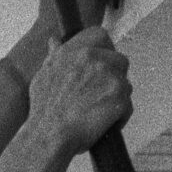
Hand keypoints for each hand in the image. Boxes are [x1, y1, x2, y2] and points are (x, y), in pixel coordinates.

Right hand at [27, 27, 131, 158]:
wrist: (49, 135)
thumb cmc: (44, 111)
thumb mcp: (44, 75)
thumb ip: (55, 55)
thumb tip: (55, 41)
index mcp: (75, 51)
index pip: (101, 36)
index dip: (105, 50)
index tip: (101, 64)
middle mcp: (94, 58)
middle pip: (120, 60)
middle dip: (114, 77)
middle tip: (99, 95)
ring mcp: (110, 77)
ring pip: (125, 84)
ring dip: (116, 98)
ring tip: (97, 113)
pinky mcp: (119, 97)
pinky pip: (128, 105)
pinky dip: (119, 117)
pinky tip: (103, 124)